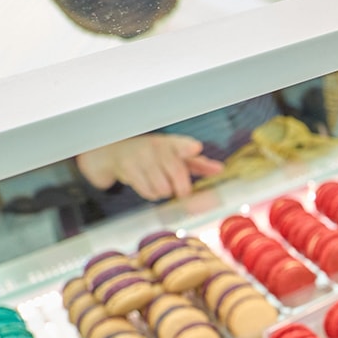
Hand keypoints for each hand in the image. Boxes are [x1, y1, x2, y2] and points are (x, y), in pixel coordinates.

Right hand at [76, 134, 223, 200]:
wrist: (118, 151)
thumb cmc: (155, 155)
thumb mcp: (176, 154)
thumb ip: (198, 163)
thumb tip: (220, 169)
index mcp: (171, 143)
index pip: (180, 143)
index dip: (188, 147)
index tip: (195, 148)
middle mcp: (156, 147)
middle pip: (177, 174)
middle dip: (182, 188)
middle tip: (181, 190)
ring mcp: (140, 158)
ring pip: (163, 188)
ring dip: (165, 192)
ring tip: (159, 183)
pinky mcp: (128, 169)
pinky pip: (149, 193)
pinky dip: (152, 194)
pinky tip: (148, 185)